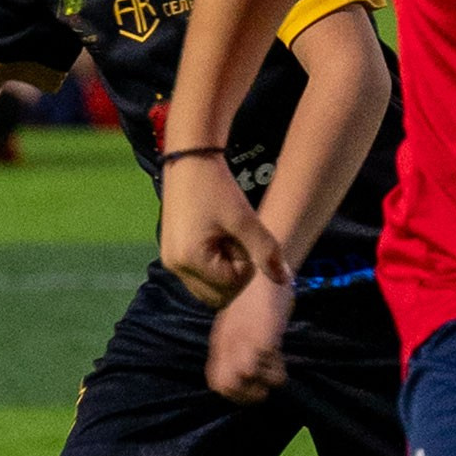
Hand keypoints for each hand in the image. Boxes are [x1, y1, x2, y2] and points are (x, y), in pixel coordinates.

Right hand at [160, 153, 288, 308]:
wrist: (190, 159)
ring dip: (223, 272)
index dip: (246, 266)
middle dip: (233, 275)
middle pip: (216, 296)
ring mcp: (170, 262)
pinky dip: (211, 266)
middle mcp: (175, 267)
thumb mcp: (245, 220)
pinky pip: (197, 276)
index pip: (231, 286)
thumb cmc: (217, 187)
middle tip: (234, 241)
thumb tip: (285, 280)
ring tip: (224, 239)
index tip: (242, 237)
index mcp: (190, 260)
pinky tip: (214, 239)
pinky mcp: (171, 254)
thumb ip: (266, 251)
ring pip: (207, 288)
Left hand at [206, 265, 293, 402]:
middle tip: (265, 382)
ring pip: (252, 380)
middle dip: (250, 392)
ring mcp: (245, 344)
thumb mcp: (236, 325)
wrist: (265, 271)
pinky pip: (273, 368)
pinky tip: (281, 350)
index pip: (218, 384)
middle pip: (228, 387)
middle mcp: (228, 346)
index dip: (234, 393)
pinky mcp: (265, 340)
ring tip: (276, 361)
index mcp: (220, 343)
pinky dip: (279, 366)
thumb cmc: (254, 297)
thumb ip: (235, 347)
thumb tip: (245, 372)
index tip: (252, 386)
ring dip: (268, 377)